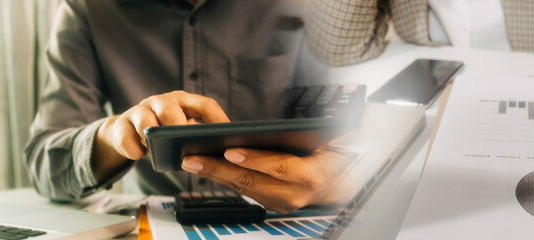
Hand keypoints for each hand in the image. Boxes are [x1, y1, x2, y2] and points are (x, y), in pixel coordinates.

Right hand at [92, 91, 229, 180]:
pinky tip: (141, 155)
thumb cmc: (165, 132)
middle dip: (178, 126)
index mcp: (184, 101)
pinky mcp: (121, 125)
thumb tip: (221, 156)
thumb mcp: (183, 130)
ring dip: (152, 136)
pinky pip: (126, 137)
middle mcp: (162, 102)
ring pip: (145, 120)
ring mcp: (140, 111)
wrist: (127, 132)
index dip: (218, 120)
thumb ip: (198, 136)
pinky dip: (134, 149)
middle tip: (187, 143)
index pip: (205, 105)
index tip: (229, 137)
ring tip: (158, 150)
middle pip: (171, 109)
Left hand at [181, 147, 350, 212]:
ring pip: (243, 188)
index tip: (230, 151)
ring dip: (215, 175)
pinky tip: (206, 167)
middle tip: (194, 158)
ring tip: (192, 161)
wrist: (341, 184)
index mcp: (312, 176)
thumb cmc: (334, 156)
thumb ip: (318, 131)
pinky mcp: (271, 204)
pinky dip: (223, 179)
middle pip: (252, 181)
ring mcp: (281, 203)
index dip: (255, 160)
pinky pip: (243, 191)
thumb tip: (302, 121)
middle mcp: (295, 194)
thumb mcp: (333, 140)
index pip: (280, 167)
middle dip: (220, 169)